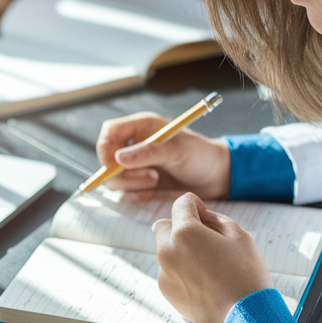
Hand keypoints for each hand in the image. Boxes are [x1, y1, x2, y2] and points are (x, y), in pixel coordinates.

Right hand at [94, 112, 229, 198]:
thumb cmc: (200, 155)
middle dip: (123, 172)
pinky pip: (125, 193)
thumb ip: (148, 152)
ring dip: (132, 184)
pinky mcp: (141, 184)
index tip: (114, 166)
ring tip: (156, 181)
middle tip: (151, 177)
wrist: (216, 177)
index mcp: (142, 127)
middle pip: (107, 158)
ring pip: (114, 178)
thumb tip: (118, 158)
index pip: (110, 132)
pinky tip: (153, 192)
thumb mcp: (177, 150)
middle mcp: (135, 145)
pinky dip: (136, 195)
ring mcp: (136, 165)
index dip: (105, 149)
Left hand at [153, 193, 273, 322]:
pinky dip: (181, 271)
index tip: (204, 214)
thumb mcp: (238, 235)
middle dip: (180, 227)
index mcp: (185, 233)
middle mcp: (167, 251)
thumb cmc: (246, 273)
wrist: (247, 316)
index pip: (181, 204)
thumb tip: (198, 214)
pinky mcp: (166, 291)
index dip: (195, 205)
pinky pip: (169, 271)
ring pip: (166, 250)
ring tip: (208, 266)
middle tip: (204, 240)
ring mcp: (164, 273)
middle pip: (164, 226)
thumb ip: (213, 218)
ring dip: (181, 250)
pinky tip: (204, 282)